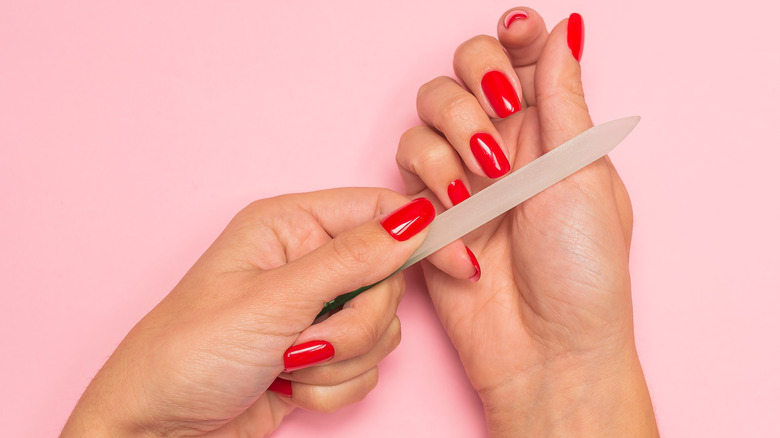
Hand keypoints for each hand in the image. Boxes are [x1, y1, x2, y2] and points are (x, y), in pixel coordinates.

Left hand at [61, 188, 434, 436]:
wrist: (159, 430)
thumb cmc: (189, 354)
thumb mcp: (273, 300)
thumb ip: (351, 260)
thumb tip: (413, 220)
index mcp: (289, 227)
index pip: (377, 212)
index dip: (423, 235)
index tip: (459, 263)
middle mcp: (307, 263)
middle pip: (387, 280)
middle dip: (356, 323)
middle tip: (311, 338)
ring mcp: (316, 311)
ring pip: (382, 329)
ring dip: (340, 359)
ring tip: (289, 362)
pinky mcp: (322, 355)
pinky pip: (367, 367)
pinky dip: (333, 387)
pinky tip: (289, 384)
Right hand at [396, 8, 657, 435]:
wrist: (546, 351)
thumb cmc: (583, 270)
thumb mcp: (581, 173)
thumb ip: (562, 97)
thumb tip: (568, 27)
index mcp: (551, 131)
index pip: (522, 57)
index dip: (512, 35)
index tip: (516, 32)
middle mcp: (502, 145)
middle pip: (459, 73)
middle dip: (471, 89)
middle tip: (496, 123)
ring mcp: (461, 178)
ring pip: (424, 117)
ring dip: (449, 144)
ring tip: (481, 189)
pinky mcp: (427, 213)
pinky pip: (407, 173)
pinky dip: (435, 198)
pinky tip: (466, 236)